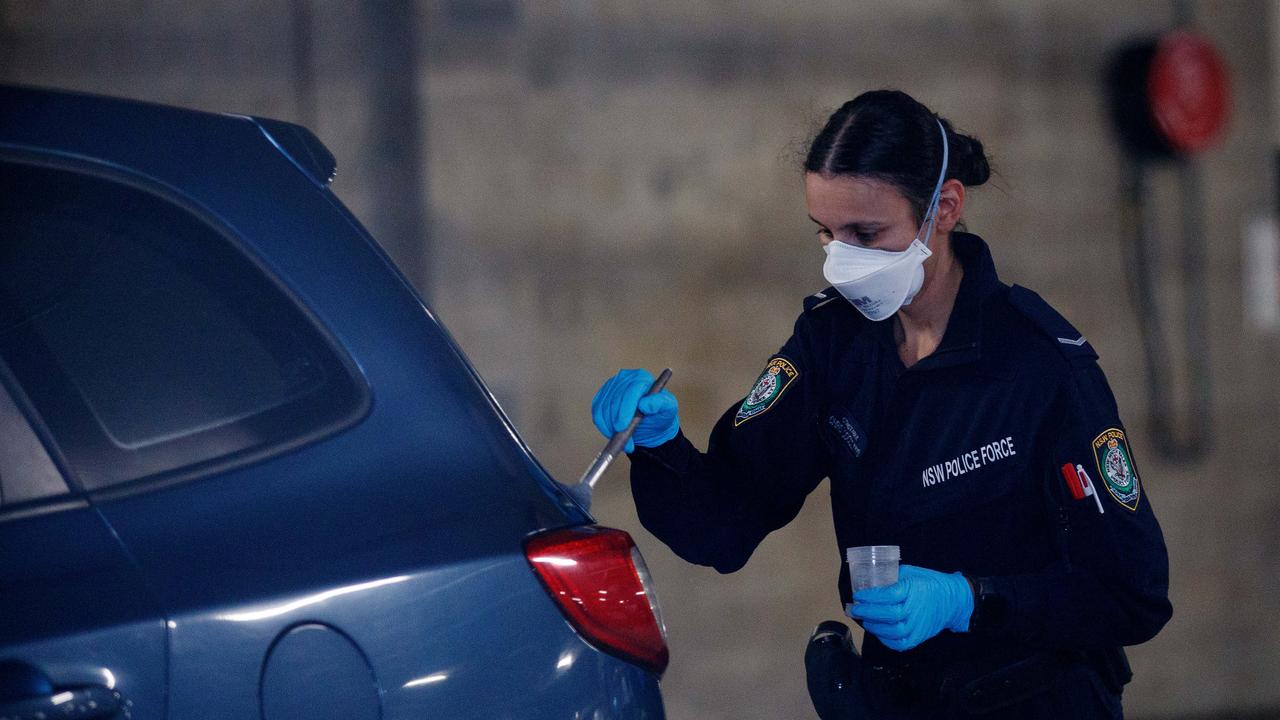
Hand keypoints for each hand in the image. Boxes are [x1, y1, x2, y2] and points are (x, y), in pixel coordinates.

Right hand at [591, 369, 679, 452]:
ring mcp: (611, 388)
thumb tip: (646, 404)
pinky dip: (603, 426)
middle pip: (614, 400)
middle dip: (616, 423)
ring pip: (604, 408)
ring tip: (622, 440)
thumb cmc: (659, 414)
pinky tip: (613, 433)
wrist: (650, 424)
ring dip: (610, 427)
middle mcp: (624, 379)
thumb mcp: (668, 409)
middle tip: (624, 440)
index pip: (630, 391)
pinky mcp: (602, 398)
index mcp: (641, 378)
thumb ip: (660, 404)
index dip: (625, 409)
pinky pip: (597, 413)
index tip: (622, 426)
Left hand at [845, 564, 973, 651]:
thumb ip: (892, 577)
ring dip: (875, 627)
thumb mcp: (910, 572)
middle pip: (889, 615)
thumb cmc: (930, 583)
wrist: (953, 600)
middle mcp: (916, 609)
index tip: (859, 595)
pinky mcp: (920, 637)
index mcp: (913, 590)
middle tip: (855, 609)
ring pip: (893, 632)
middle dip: (867, 612)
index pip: (889, 596)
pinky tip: (878, 632)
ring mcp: (918, 625)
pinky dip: (886, 640)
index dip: (871, 597)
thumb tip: (871, 582)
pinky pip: (900, 644)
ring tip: (864, 620)